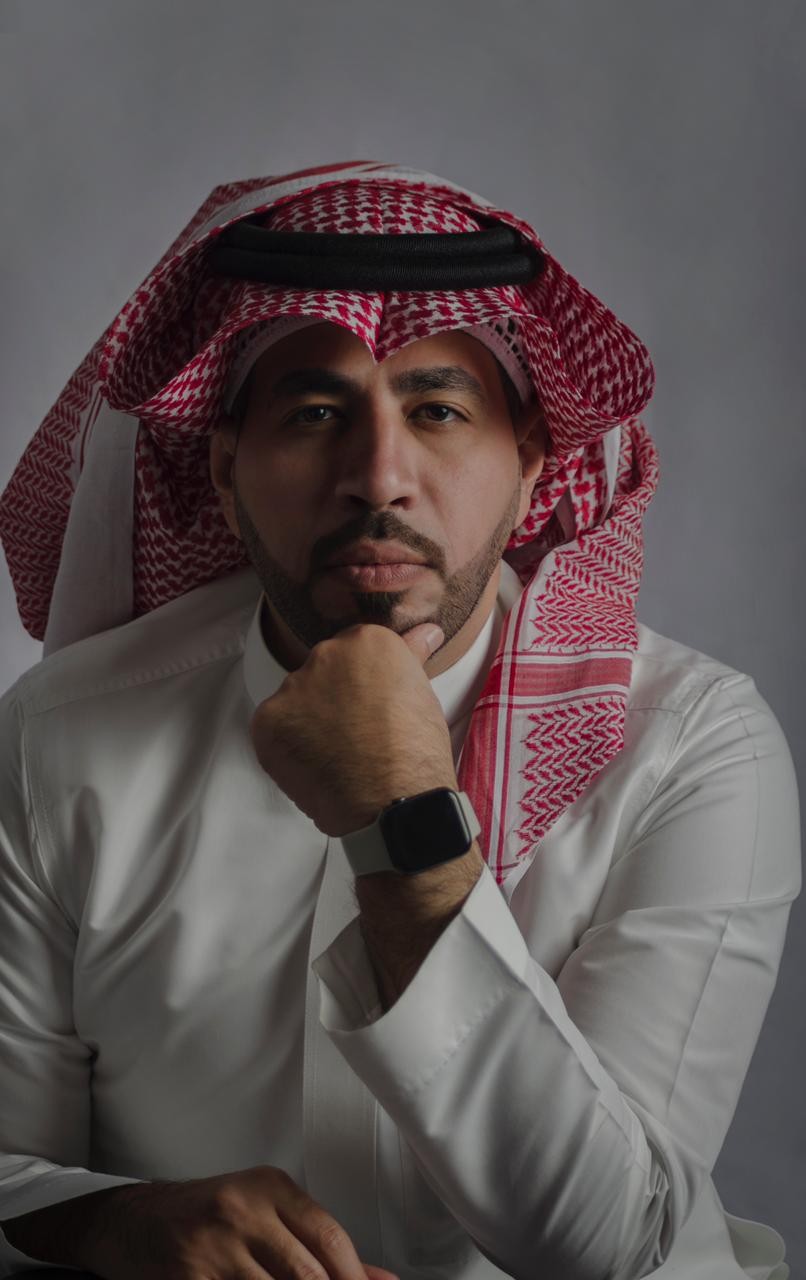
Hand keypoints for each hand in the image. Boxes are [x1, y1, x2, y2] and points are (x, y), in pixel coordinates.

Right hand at [81, 1166, 399, 1279]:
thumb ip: (317, 1246)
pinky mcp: (188, 1277)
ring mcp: (213, 1245)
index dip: (355, 1276)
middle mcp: (242, 1209)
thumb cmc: (204, 1217)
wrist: (131, 1221)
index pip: (330, 1237)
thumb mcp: (262, 1214)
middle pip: (307, 1274)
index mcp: (269, 1187)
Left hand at [250, 623, 455, 835]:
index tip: (372, 706)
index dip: (362, 683)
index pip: (354, 651)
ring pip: (296, 701)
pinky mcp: (267, 723)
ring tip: (336, 754)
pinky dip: (289, 746)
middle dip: (334, 698)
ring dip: (309, 721)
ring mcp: (292, 689)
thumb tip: (426, 631)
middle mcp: (324, 655)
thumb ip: (412, 655)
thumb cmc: (416, 751)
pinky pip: (275, 729)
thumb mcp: (423, 694)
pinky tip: (315, 765)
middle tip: (356, 732)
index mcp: (365, 641)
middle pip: (322, 672)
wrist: (393, 801)